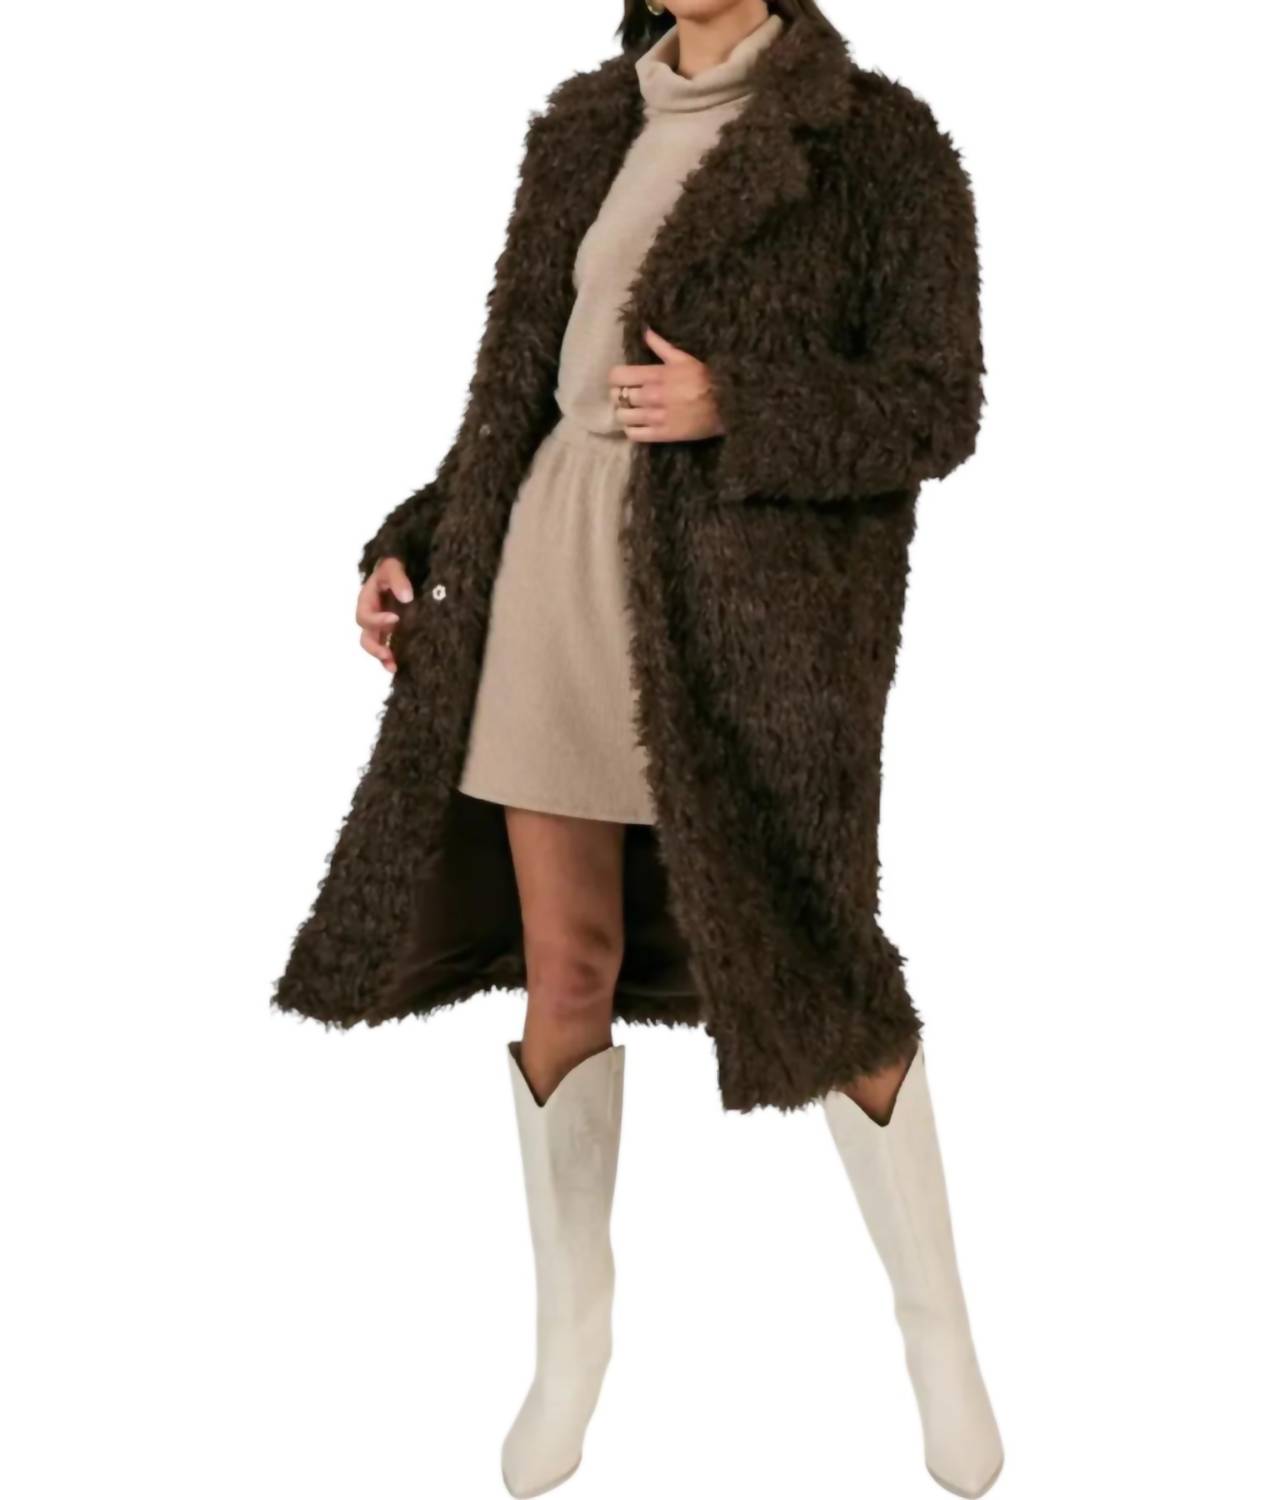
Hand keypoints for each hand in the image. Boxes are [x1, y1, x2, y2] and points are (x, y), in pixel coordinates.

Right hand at [356, 556, 412, 672]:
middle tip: (387, 654)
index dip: (377, 620)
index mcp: (367, 601)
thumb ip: (398, 579)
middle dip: (375, 648)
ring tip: (394, 667)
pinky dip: (394, 656)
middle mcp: (372, 616)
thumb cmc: (394, 566)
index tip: (396, 619)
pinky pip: (390, 646)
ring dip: (383, 657)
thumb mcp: (393, 566)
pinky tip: (403, 666)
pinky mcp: (394, 631)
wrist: (404, 567)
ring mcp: (382, 626)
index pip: (366, 615)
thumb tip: (406, 597)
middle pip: (366, 636)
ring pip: (377, 645)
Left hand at [608, 327, 725, 442]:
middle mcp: (651, 396)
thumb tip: (645, 330)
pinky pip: (634, 435)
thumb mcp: (684, 357)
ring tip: (631, 412)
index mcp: (655, 374)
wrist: (728, 404)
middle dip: (619, 396)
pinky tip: (637, 425)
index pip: (617, 376)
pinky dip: (631, 430)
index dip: (614, 378)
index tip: (619, 381)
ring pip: (623, 416)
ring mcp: (656, 417)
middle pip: (618, 397)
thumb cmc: (706, 378)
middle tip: (626, 397)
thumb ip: (661, 345)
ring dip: (624, 413)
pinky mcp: (662, 434)